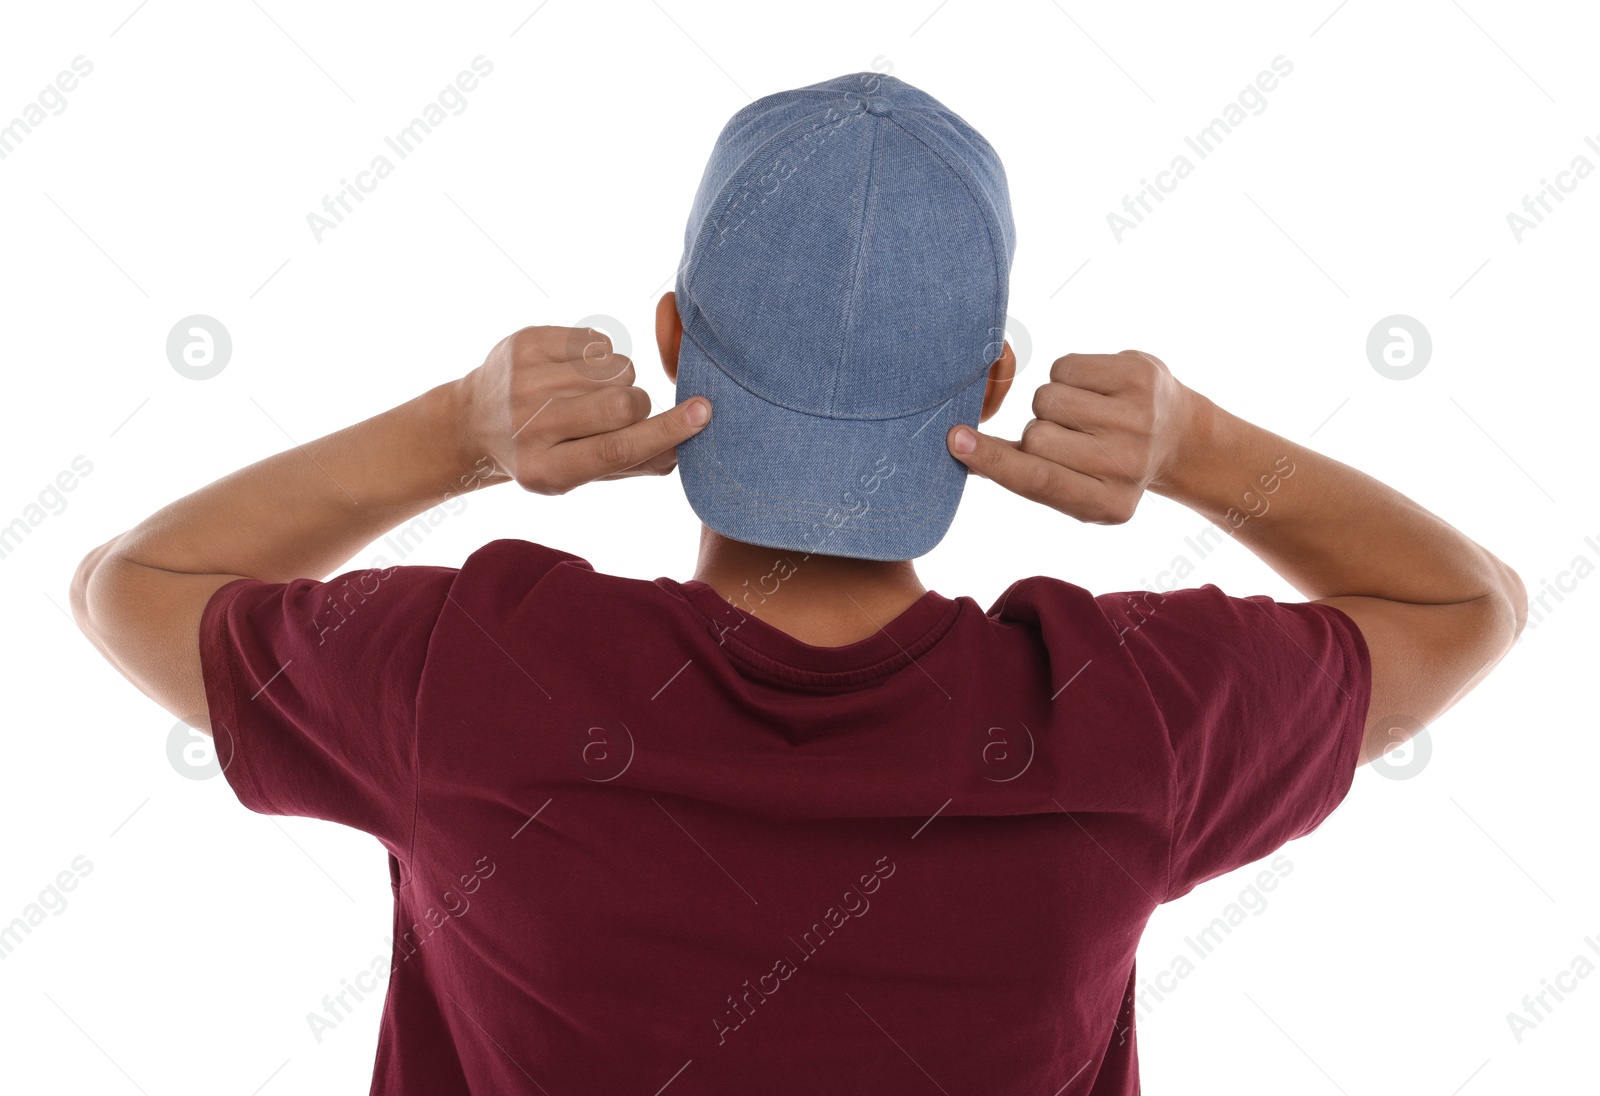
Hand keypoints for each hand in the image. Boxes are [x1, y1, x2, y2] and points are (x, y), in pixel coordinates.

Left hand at [454, 325, 711, 494]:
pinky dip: (602, 357)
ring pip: (614, 368)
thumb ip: (629, 465)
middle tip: (622, 411)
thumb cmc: (541, 453)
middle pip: (621, 404)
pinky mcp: (525, 343)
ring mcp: (524, 380)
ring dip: (619, 380)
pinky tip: (580, 372)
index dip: (665, 432)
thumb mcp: (576, 475)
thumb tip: (680, 450)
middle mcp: (530, 426)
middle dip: (638, 404)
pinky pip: (597, 342)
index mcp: (545, 470)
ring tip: (593, 392)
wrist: (475, 420)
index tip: (703, 413)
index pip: (616, 450)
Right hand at [945, 350, 1193, 523]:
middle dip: (1038, 431)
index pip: (1037, 481)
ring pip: (1047, 397)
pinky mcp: (1140, 376)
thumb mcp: (1076, 490)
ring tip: (1085, 414)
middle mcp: (1127, 465)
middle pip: (1035, 435)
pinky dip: (1069, 375)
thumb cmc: (1109, 466)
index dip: (993, 460)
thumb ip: (1026, 475)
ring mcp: (1138, 418)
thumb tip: (964, 451)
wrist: (1178, 436)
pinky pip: (1066, 366)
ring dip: (1053, 403)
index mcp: (1108, 505)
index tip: (956, 441)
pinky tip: (1096, 391)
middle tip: (1071, 438)